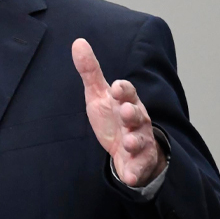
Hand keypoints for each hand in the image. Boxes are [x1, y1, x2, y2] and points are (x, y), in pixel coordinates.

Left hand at [72, 38, 165, 187]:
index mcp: (127, 102)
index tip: (117, 86)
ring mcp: (140, 142)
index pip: (127, 93)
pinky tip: (128, 176)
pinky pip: (138, 168)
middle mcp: (137, 121)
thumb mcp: (99, 95)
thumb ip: (90, 71)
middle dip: (132, 113)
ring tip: (128, 143)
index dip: (123, 90)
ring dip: (135, 142)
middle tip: (125, 111)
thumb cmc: (113, 117)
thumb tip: (78, 42)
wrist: (128, 149)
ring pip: (141, 141)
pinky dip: (134, 172)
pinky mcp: (138, 163)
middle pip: (137, 115)